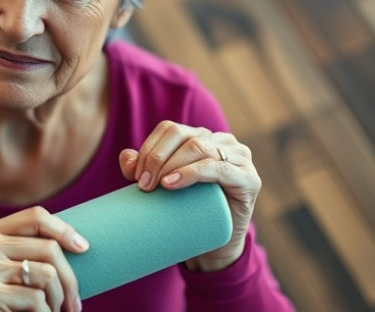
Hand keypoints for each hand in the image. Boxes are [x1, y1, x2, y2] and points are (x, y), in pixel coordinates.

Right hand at [0, 207, 87, 311]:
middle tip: (74, 304)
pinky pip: (37, 301)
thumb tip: (77, 243)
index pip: (36, 216)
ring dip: (58, 301)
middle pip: (49, 248)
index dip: (64, 230)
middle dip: (70, 280)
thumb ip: (22, 250)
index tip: (83, 248)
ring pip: (47, 275)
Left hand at [118, 121, 260, 270]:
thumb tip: (126, 157)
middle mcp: (221, 141)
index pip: (169, 129)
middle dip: (156, 158)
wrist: (212, 244)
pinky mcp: (249, 179)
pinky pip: (219, 168)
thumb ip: (141, 169)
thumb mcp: (159, 186)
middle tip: (142, 185)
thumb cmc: (185, 210)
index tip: (134, 175)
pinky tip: (172, 183)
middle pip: (182, 135)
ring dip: (171, 165)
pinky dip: (192, 173)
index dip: (149, 148)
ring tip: (155, 186)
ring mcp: (239, 157)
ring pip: (199, 148)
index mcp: (200, 136)